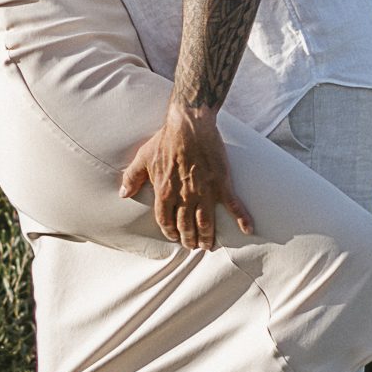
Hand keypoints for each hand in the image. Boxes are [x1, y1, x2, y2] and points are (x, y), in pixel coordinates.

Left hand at [119, 101, 254, 249]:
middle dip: (188, 239)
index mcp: (165, 192)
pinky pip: (234, 206)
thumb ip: (132, 178)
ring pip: (206, 223)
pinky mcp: (221, 184)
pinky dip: (242, 219)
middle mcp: (185, 196)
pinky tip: (248, 229)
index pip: (165, 221)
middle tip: (192, 245)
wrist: (190, 125)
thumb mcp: (143, 158)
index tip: (174, 237)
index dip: (170, 232)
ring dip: (206, 237)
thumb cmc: (165, 140)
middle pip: (186, 226)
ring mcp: (205, 192)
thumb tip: (122, 193)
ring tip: (207, 245)